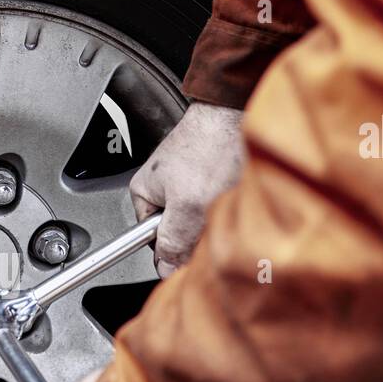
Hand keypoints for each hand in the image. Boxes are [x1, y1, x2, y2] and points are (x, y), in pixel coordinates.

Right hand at [130, 101, 244, 277]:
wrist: (238, 113)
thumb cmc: (210, 147)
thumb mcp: (187, 206)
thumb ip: (173, 241)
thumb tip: (165, 268)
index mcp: (144, 193)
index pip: (153, 241)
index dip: (174, 250)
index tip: (193, 251)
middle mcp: (162, 187)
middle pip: (178, 230)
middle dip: (197, 233)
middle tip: (213, 220)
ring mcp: (186, 180)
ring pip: (199, 218)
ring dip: (214, 217)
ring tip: (225, 200)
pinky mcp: (208, 175)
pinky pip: (213, 203)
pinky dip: (225, 203)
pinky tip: (233, 193)